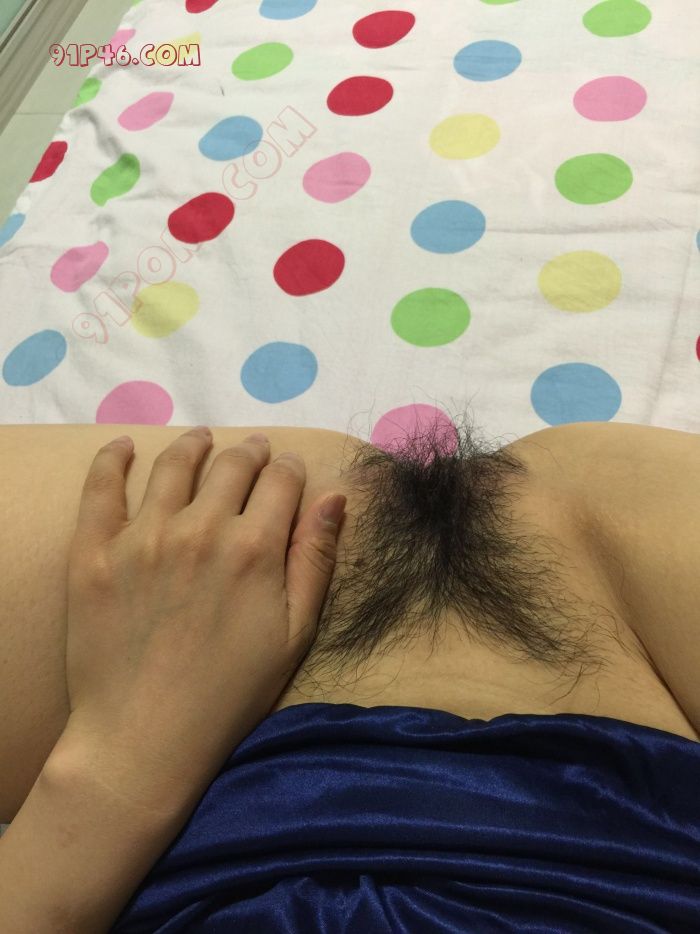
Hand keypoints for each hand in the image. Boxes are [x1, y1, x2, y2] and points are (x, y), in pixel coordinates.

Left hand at [61, 427, 345, 810]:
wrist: (144, 737)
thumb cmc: (231, 693)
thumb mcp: (294, 633)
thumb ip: (314, 559)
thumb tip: (335, 496)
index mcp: (255, 548)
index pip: (280, 480)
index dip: (290, 468)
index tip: (289, 470)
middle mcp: (201, 529)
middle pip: (232, 466)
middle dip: (251, 453)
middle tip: (253, 452)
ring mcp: (142, 536)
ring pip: (174, 466)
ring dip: (195, 445)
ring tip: (201, 440)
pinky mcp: (93, 551)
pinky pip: (101, 487)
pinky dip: (113, 458)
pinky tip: (124, 446)